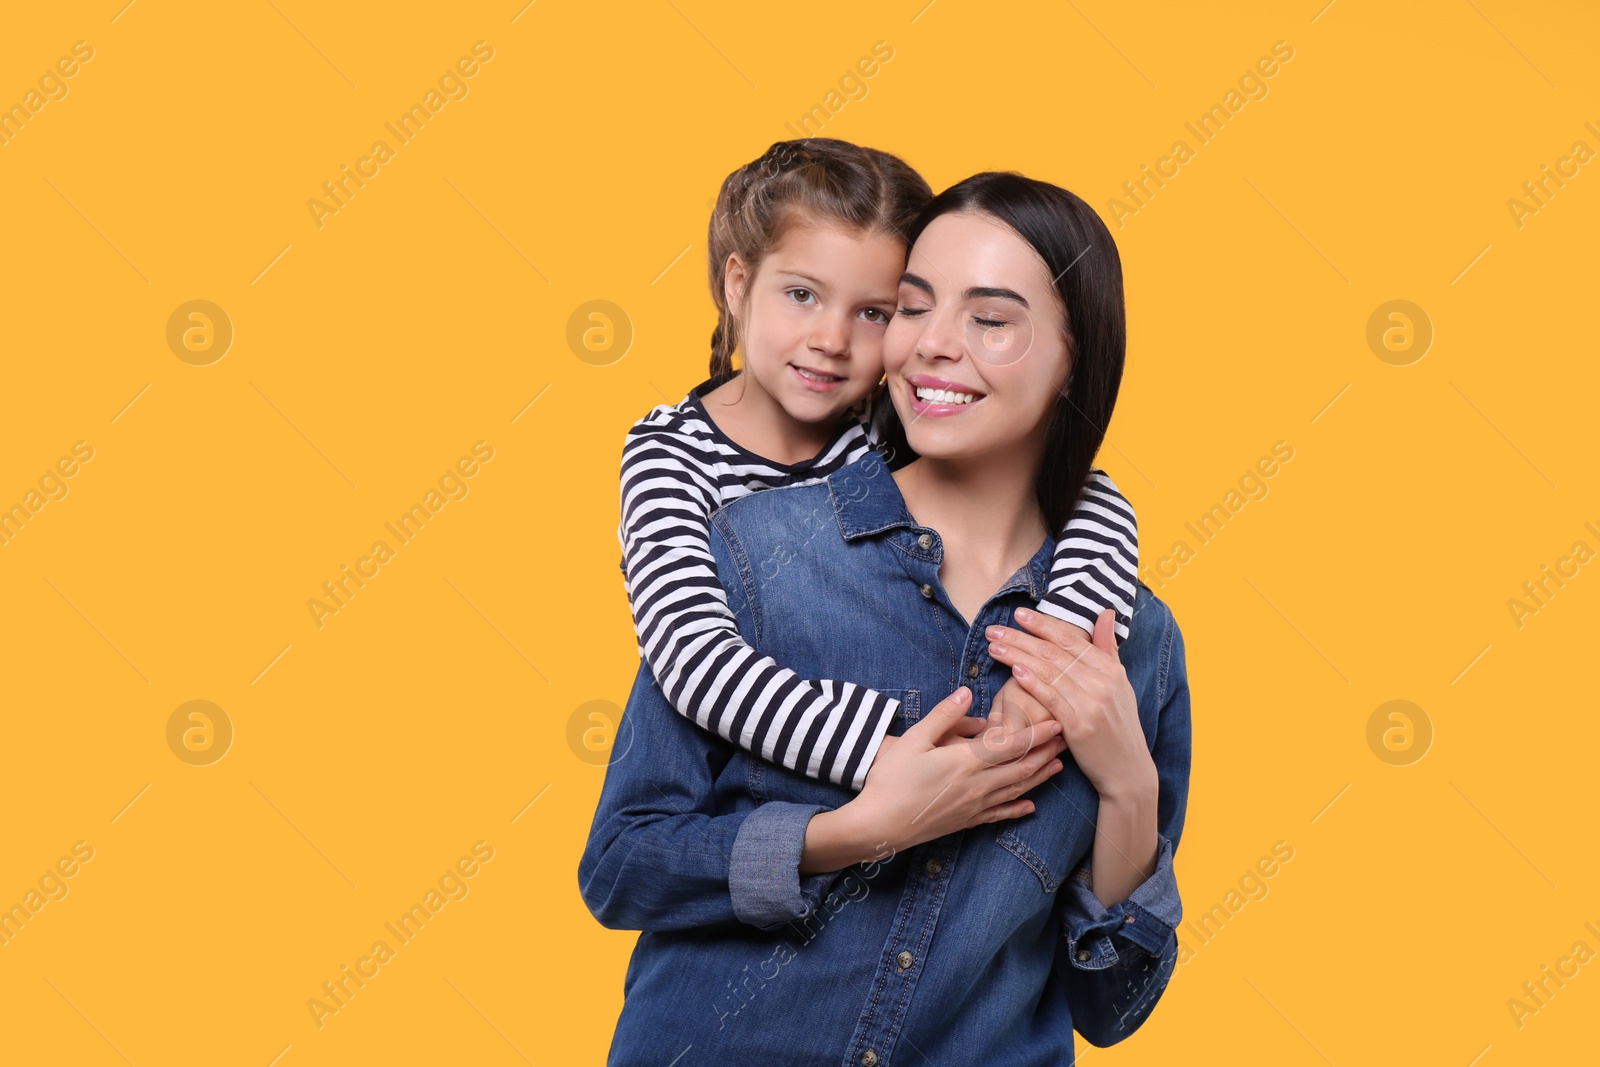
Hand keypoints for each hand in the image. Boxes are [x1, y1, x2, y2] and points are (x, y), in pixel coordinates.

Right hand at [851, 686, 1068, 855]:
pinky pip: (999, 814)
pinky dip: (1018, 808)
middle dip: (1046, 753)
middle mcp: (976, 785)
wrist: (879, 825)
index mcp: (965, 761)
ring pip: (1016, 790)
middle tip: (1068, 740)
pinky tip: (1031, 806)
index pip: (1010, 745)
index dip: (1036, 733)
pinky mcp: (966, 821)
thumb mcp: (914, 740)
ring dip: (1040, 777)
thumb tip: (966, 692)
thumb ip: (943, 715)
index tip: (1057, 722)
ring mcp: (973, 806)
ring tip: (1058, 765)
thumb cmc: (891, 779)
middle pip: (1021, 767)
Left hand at [985, 608, 1155, 802]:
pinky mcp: (1079, 725)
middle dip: (1021, 638)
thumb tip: (1106, 612)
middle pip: (1055, 653)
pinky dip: (1032, 682)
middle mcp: (1103, 682)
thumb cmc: (1118, 725)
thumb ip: (1108, 648)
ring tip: (994, 647)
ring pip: (1048, 672)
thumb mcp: (1120, 684)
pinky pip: (1051, 697)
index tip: (1019, 615)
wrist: (1127, 769)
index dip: (1043, 625)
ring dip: (1018, 656)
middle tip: (994, 629)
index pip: (1071, 639)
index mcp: (1111, 669)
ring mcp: (1091, 703)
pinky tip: (1014, 670)